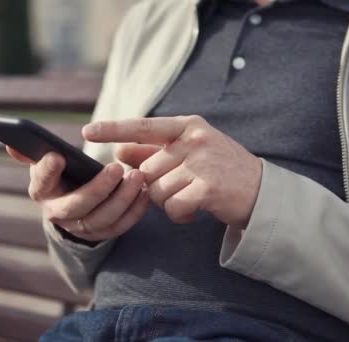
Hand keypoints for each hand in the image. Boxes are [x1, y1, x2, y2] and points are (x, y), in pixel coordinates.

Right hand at [6, 146, 149, 241]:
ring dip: (122, 198)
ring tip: (137, 177)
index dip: (47, 170)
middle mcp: (58, 214)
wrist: (75, 204)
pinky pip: (121, 226)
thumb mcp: (45, 163)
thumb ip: (32, 152)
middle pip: (76, 206)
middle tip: (116, 168)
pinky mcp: (103, 233)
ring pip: (103, 218)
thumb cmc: (61, 175)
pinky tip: (145, 192)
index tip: (58, 155)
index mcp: (42, 192)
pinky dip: (135, 210)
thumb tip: (12, 141)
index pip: (41, 182)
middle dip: (97, 188)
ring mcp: (82, 228)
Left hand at [82, 115, 262, 227]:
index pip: (143, 126)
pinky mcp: (208, 188)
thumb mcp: (190, 151)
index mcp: (187, 126)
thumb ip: (154, 150)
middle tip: (180, 188)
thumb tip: (119, 151)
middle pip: (146, 170)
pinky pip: (173, 207)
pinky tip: (194, 210)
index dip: (113, 129)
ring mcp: (202, 163)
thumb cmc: (220, 169)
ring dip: (168, 202)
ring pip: (158, 191)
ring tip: (191, 197)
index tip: (87, 132)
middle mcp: (194, 140)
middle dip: (155, 186)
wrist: (261, 191)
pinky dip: (179, 214)